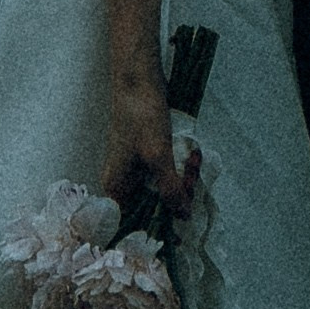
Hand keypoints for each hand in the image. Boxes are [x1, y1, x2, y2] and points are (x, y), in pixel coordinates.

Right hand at [100, 58, 186, 214]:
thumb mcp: (158, 156)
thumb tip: (183, 218)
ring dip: (183, 180)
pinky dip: (180, 168)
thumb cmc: (141, 116)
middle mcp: (122, 182)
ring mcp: (134, 168)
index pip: (133, 224)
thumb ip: (170, 190)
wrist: (138, 79)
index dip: (157, 229)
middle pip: (153, 206)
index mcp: (116, 188)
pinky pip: (166, 173)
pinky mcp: (146, 155)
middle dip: (178, 196)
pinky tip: (191, 156)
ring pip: (163, 188)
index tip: (181, 228)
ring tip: (194, 160)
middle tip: (192, 178)